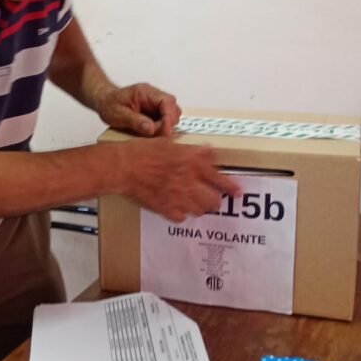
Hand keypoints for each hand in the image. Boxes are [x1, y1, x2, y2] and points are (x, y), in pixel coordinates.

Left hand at [95, 83, 181, 137]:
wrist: (104, 100)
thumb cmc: (109, 104)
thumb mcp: (118, 115)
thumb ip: (135, 121)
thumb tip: (151, 129)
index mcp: (145, 92)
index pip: (166, 102)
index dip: (169, 117)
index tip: (166, 131)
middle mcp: (153, 95)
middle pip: (173, 107)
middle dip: (169, 122)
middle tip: (158, 134)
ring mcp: (154, 102)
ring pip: (171, 112)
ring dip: (167, 124)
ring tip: (154, 133)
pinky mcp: (154, 110)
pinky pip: (165, 117)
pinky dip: (163, 126)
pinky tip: (153, 132)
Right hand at [118, 138, 240, 222]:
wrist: (123, 167)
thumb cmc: (143, 151)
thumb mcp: (170, 143)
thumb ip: (191, 151)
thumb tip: (208, 153)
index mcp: (191, 163)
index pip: (218, 178)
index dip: (231, 187)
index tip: (237, 192)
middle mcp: (188, 182)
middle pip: (213, 200)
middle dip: (216, 200)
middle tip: (214, 199)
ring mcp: (177, 198)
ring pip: (199, 211)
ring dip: (200, 207)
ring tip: (196, 204)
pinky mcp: (164, 208)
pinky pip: (181, 217)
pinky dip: (182, 214)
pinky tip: (178, 208)